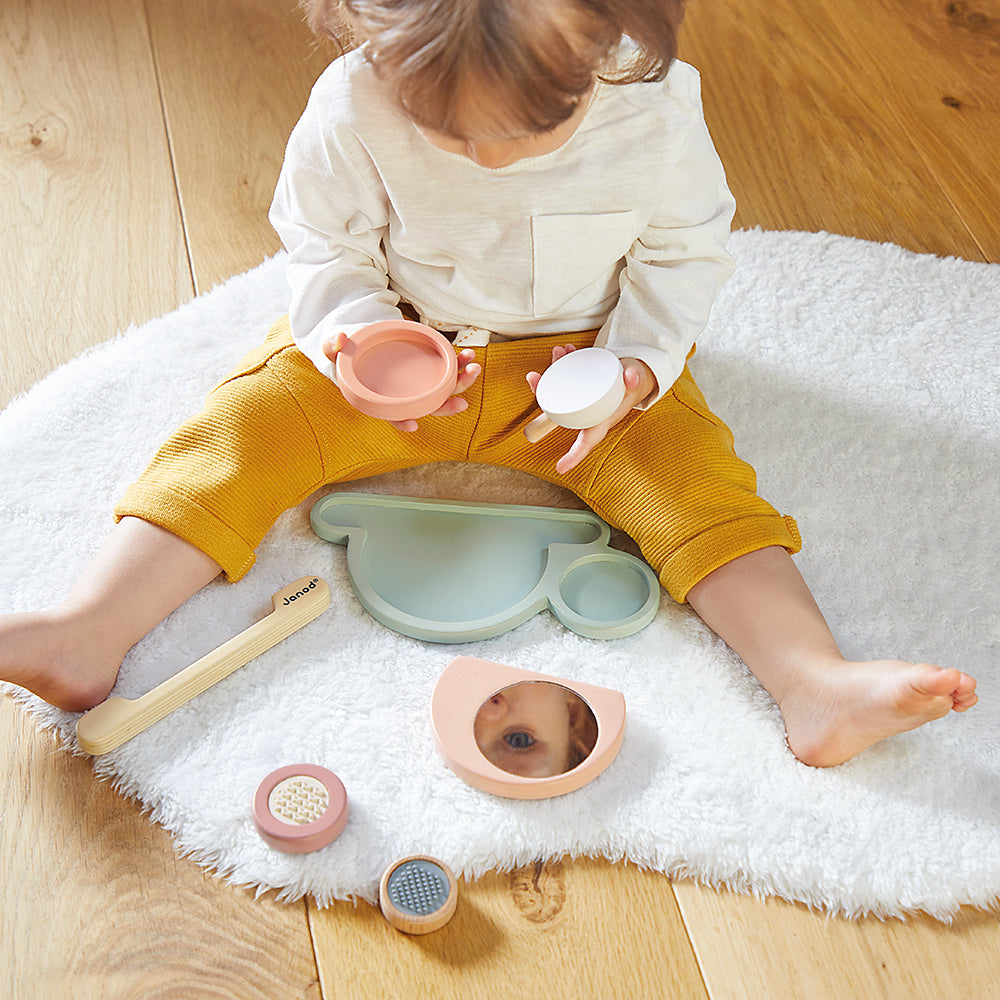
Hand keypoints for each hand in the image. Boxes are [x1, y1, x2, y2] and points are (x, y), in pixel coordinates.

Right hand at [323, 331, 481, 430]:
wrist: (360, 338)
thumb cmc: (347, 351)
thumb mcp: (333, 348)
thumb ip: (331, 345)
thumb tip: (339, 339)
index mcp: (381, 399)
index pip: (392, 415)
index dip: (402, 421)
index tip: (414, 425)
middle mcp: (403, 395)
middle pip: (426, 406)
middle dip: (446, 406)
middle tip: (462, 402)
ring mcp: (418, 383)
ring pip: (442, 389)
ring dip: (461, 382)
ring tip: (474, 367)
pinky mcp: (427, 367)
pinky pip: (446, 370)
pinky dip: (458, 364)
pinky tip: (468, 355)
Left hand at [526, 345, 656, 474]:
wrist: (639, 373)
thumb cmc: (636, 384)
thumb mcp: (639, 382)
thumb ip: (636, 380)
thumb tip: (631, 377)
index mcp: (602, 420)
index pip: (587, 440)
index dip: (575, 455)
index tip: (561, 467)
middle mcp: (587, 411)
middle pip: (560, 409)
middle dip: (543, 393)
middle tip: (534, 377)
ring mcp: (581, 398)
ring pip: (560, 389)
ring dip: (552, 370)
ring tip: (556, 352)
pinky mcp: (580, 384)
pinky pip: (566, 376)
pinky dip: (564, 361)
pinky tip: (564, 349)